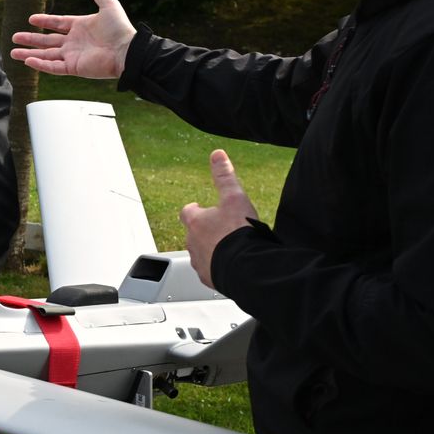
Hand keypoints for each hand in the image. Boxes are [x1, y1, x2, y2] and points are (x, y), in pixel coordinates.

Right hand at [10, 0, 136, 78]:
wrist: (127, 51)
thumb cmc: (120, 29)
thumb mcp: (108, 4)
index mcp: (80, 27)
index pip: (57, 23)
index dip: (45, 21)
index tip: (31, 19)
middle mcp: (74, 42)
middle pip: (47, 41)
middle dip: (30, 39)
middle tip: (15, 37)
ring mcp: (72, 56)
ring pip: (46, 55)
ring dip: (29, 54)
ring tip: (13, 52)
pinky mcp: (74, 68)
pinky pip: (53, 67)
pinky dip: (41, 65)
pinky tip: (28, 61)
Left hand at [179, 149, 257, 287]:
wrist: (245, 267)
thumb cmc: (239, 234)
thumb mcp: (234, 198)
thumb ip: (224, 176)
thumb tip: (217, 155)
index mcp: (196, 222)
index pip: (187, 212)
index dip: (194, 209)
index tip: (199, 207)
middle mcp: (192, 243)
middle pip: (193, 234)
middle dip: (203, 231)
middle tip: (218, 229)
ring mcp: (199, 262)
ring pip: (200, 254)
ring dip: (210, 250)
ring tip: (227, 248)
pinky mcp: (208, 279)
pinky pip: (210, 272)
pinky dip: (217, 268)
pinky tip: (230, 265)